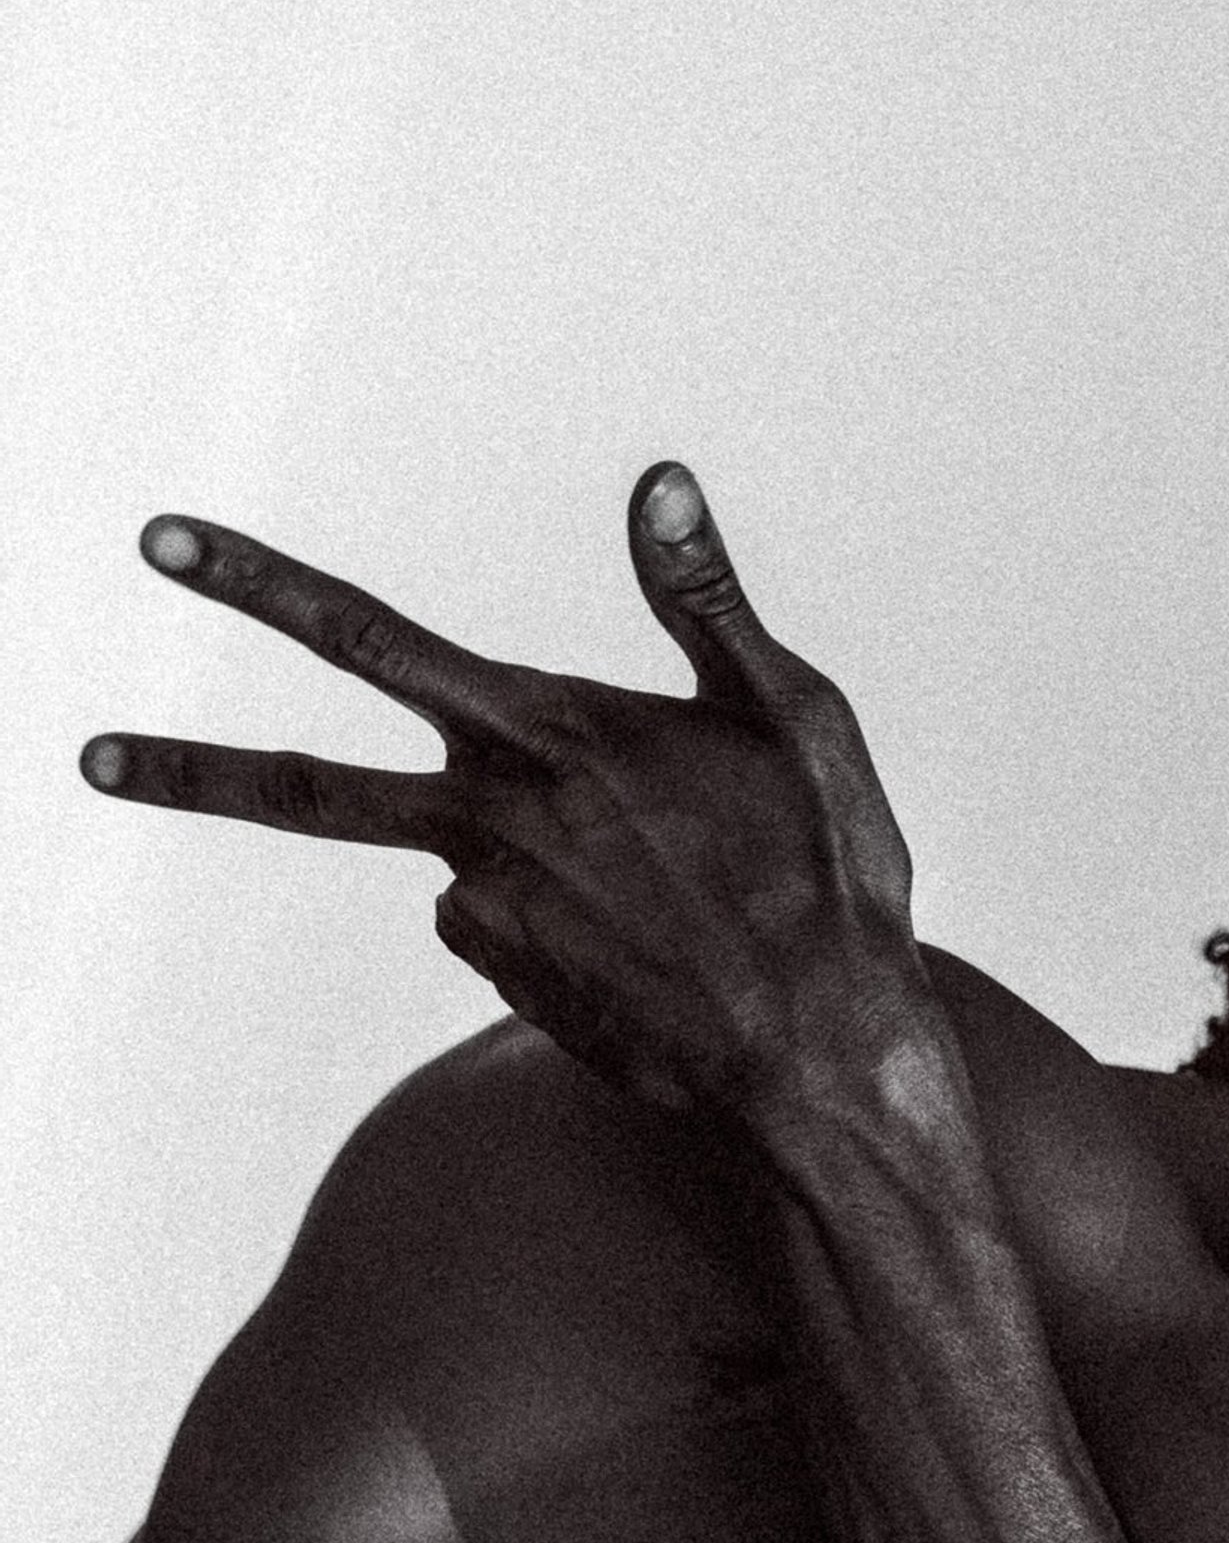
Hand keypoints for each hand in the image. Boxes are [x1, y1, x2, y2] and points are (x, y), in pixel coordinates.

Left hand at [80, 468, 920, 1116]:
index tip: (161, 545)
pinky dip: (551, 909)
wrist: (824, 1061)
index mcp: (551, 734)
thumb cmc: (828, 879)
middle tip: (87, 758)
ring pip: (431, 855)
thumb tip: (655, 481)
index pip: (369, 639)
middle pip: (308, 795)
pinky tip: (639, 935)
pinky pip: (502, 919)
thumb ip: (703, 601)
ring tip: (464, 867)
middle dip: (191, 771)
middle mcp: (496, 826)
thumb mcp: (791, 714)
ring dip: (428, 858)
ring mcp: (494, 916)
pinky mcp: (513, 982)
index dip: (258, 586)